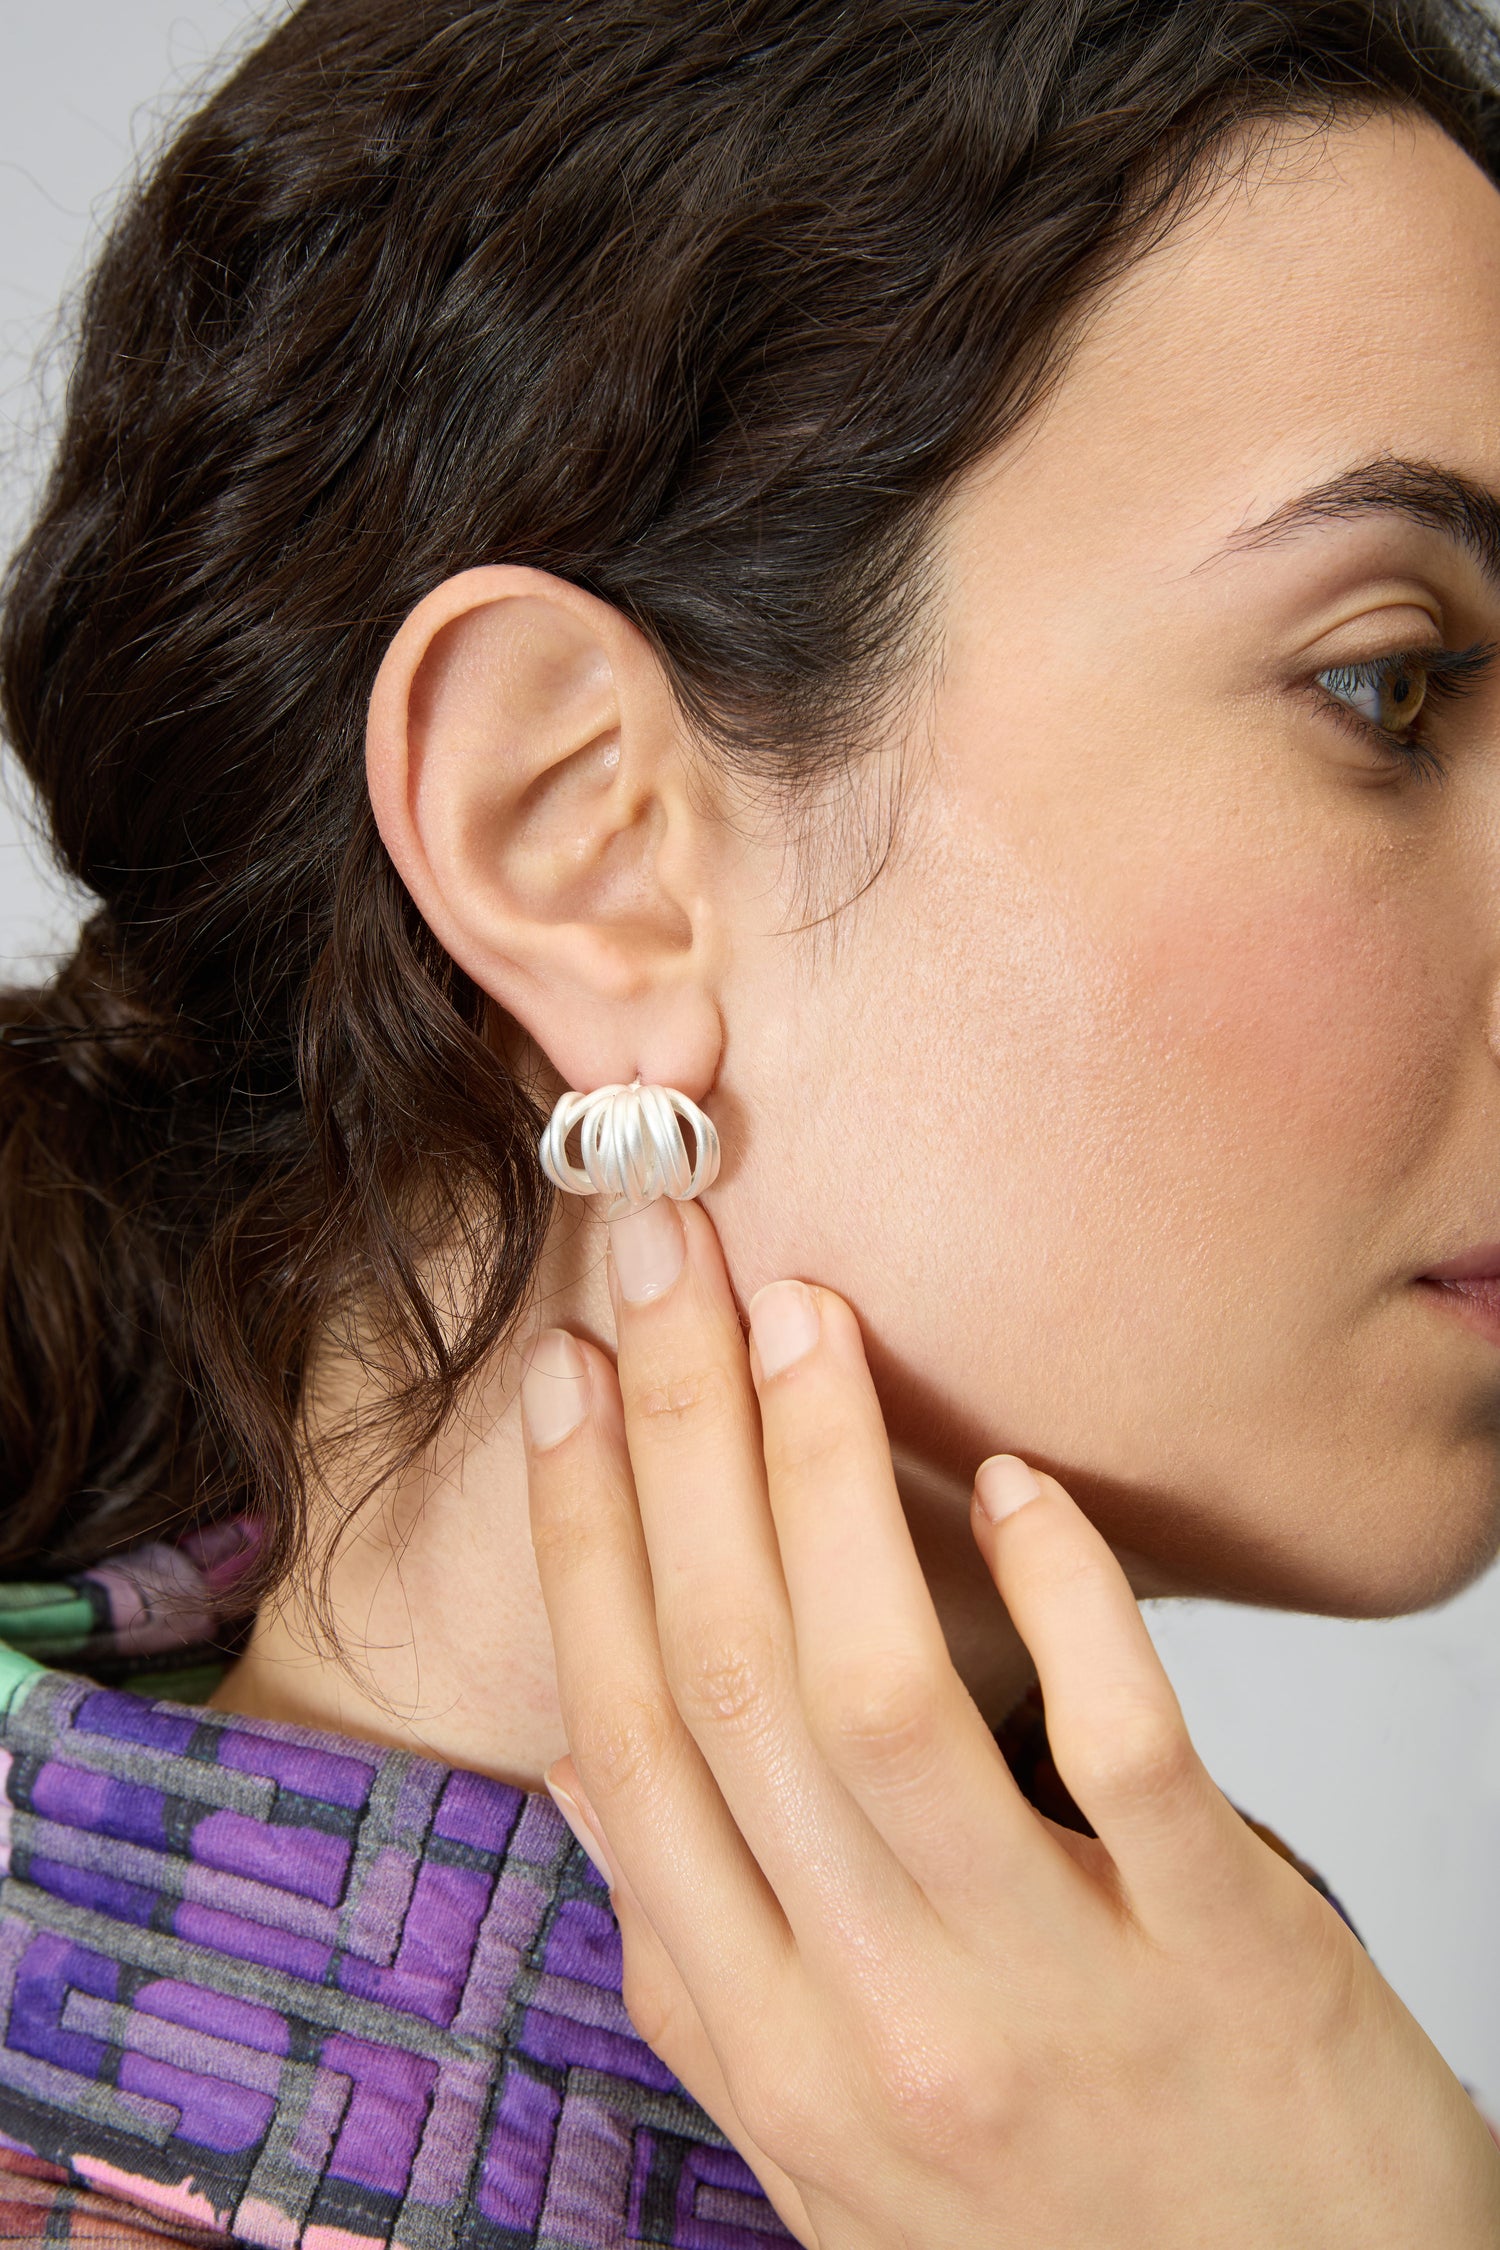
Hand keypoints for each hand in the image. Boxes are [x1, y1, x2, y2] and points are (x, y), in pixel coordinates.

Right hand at [522, 1196, 1499, 2248]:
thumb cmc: (1060, 2222)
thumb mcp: (828, 2134)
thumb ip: (706, 1956)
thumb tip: (594, 1756)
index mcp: (766, 2048)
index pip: (632, 1747)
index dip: (582, 1543)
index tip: (565, 1383)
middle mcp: (875, 2025)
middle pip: (734, 1684)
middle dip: (677, 1444)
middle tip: (662, 1264)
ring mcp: (1049, 1998)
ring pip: (881, 1701)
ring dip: (826, 1482)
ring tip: (799, 1321)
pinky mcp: (1226, 1964)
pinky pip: (1122, 1750)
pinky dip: (1060, 1601)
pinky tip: (1019, 1482)